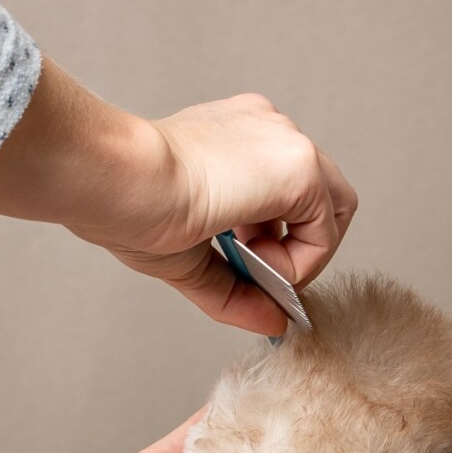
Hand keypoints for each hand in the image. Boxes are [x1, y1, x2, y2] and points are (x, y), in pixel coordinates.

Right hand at [100, 94, 358, 334]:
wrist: (120, 183)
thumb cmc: (132, 207)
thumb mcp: (194, 259)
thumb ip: (240, 290)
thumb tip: (275, 322)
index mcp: (241, 138)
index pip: (289, 193)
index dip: (276, 239)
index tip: (242, 261)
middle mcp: (269, 130)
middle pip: (323, 200)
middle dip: (297, 249)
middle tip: (254, 269)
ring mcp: (287, 143)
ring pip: (332, 215)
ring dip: (296, 258)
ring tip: (246, 261)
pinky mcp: (300, 167)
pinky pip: (326, 233)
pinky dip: (298, 264)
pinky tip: (253, 258)